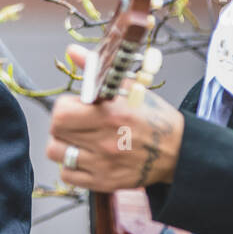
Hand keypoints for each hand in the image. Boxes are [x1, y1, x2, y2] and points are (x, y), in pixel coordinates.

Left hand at [46, 44, 183, 190]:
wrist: (177, 151)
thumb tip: (71, 52)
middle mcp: (105, 141)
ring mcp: (103, 164)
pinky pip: (68, 175)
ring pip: (57, 154)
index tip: (74, 107)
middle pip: (55, 133)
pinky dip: (71, 166)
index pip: (60, 114)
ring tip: (79, 140)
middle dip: (62, 125)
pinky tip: (85, 157)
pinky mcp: (104, 182)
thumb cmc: (151, 117)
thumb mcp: (128, 87)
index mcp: (110, 114)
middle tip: (76, 124)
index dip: (64, 108)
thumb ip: (95, 71)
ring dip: (63, 145)